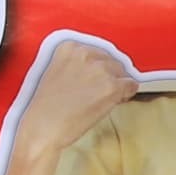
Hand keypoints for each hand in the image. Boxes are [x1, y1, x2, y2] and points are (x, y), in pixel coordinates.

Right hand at [21, 34, 138, 148]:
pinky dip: (126, 95)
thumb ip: (76, 65)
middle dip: (109, 75)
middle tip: (99, 91)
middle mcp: (86, 53)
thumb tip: (100, 71)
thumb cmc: (46, 107)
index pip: (97, 51)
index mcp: (69, 47)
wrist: (44, 127)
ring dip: (117, 86)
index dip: (98, 67)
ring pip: (123, 73)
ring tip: (101, 99)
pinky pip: (131, 86)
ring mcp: (100, 70)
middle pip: (112, 60)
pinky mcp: (112, 86)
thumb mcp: (55, 73)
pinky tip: (111, 103)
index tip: (94, 77)